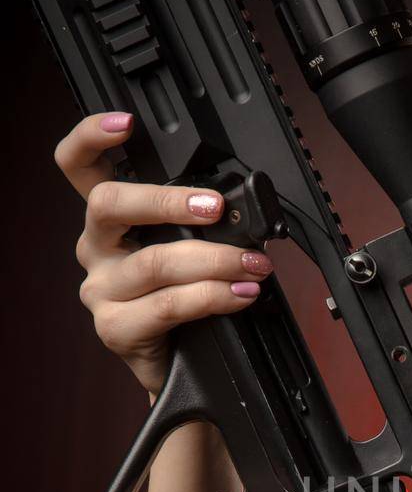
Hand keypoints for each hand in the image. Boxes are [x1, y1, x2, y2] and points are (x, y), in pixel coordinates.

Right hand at [54, 111, 273, 395]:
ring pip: (153, 260)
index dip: (91, 137)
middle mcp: (96, 247)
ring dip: (213, 259)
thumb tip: (247, 207)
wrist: (182, 369)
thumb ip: (202, 222)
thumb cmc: (187, 300)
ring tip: (252, 264)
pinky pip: (166, 305)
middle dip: (169, 200)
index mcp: (110, 218)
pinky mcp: (115, 328)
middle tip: (217, 207)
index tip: (126, 122)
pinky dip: (212, 297)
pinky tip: (240, 295)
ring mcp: (101, 289)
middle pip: (109, 204)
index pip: (80, 167)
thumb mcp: (191, 248)